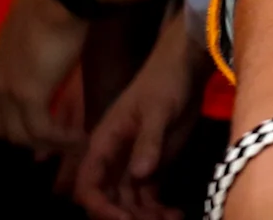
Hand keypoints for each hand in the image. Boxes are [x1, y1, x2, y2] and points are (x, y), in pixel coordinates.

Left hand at [0, 0, 92, 152]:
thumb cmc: (52, 1)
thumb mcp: (34, 31)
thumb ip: (33, 49)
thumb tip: (47, 57)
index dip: (11, 121)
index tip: (36, 125)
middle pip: (3, 128)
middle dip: (29, 139)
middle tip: (57, 140)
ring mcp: (8, 91)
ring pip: (21, 135)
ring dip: (48, 144)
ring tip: (73, 141)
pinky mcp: (30, 97)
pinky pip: (43, 131)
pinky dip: (62, 139)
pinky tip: (80, 137)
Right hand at [76, 7, 201, 219]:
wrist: (184, 68)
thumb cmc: (164, 83)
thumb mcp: (158, 109)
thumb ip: (148, 141)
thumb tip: (140, 175)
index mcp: (102, 145)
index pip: (89, 186)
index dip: (101, 207)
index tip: (124, 218)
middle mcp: (112, 160)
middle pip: (109, 200)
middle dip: (127, 216)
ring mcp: (131, 164)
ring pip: (129, 202)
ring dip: (145, 216)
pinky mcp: (152, 165)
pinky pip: (148, 195)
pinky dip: (158, 208)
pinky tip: (175, 214)